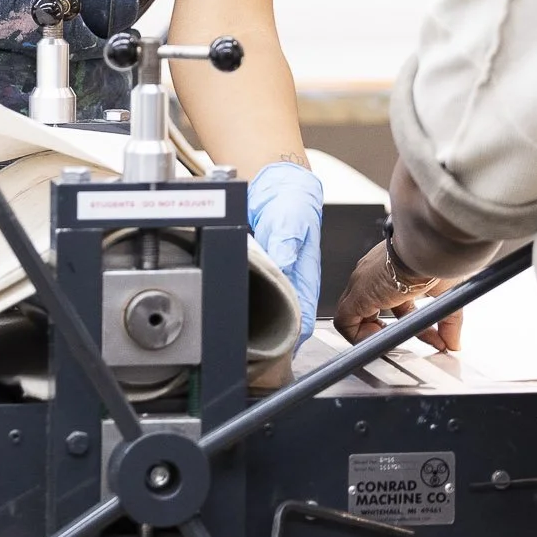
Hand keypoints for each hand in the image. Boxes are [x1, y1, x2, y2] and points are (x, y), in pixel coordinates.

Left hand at [247, 160, 322, 343]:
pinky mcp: (261, 274)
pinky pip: (252, 296)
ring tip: (235, 334)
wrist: (276, 185)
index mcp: (305, 276)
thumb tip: (283, 267)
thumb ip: (286, 244)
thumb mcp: (290, 219)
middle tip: (246, 349)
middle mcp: (292, 282)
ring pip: (266, 312)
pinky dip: (242, 305)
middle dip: (268, 339)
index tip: (273, 351)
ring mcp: (276, 279)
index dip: (291, 340)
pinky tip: (230, 310)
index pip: (304, 321)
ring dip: (253, 323)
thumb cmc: (292, 201)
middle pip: (284, 323)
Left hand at [332, 237, 461, 353]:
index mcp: (394, 268)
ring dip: (373, 333)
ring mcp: (362, 283)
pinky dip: (360, 336)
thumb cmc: (439, 258)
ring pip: (355, 315)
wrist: (429, 248)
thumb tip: (454, 342)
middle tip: (406, 342)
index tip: (423, 335)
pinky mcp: (357, 294)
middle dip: (390, 329)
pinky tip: (382, 341)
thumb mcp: (448, 295)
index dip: (408, 320)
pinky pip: (346, 322)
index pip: (395, 302)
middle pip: (374, 309)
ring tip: (393, 343)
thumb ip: (449, 321)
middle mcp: (374, 274)